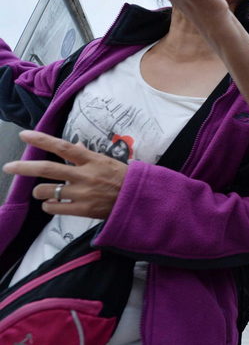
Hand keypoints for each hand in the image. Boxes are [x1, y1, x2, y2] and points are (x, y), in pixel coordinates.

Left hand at [3, 130, 125, 218]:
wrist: (139, 199)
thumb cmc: (124, 178)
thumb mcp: (108, 162)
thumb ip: (88, 155)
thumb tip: (76, 146)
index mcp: (91, 160)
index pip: (62, 147)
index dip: (42, 140)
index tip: (25, 135)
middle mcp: (84, 175)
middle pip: (47, 169)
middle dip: (24, 167)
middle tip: (9, 166)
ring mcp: (83, 193)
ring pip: (46, 191)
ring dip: (39, 191)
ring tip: (42, 192)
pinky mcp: (82, 210)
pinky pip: (54, 208)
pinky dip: (49, 206)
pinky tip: (53, 204)